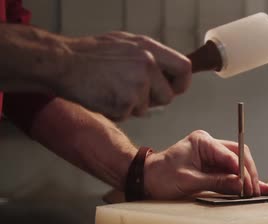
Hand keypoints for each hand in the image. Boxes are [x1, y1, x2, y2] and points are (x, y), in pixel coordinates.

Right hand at [57, 31, 190, 120]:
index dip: (181, 83)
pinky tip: (103, 96)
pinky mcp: (124, 104)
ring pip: (146, 109)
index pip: (184, 69)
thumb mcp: (127, 43)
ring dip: (132, 105)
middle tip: (132, 91)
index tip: (174, 89)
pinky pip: (128, 115)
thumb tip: (169, 72)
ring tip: (112, 88)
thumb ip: (151, 57)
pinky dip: (117, 111)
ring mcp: (136, 86)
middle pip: (168, 96)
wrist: (62, 63)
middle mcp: (147, 66)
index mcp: (150, 49)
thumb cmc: (92, 53)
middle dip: (154, 100)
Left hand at [143, 130, 267, 199]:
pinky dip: (242, 181)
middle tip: (254, 192)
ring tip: (261, 192)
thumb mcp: (188, 181)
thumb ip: (216, 182)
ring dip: (248, 178)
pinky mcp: (212, 167)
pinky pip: (231, 173)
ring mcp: (212, 156)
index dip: (242, 170)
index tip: (247, 186)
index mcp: (203, 141)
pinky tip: (258, 187)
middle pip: (238, 156)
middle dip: (248, 174)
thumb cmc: (161, 177)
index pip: (230, 153)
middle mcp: (210, 145)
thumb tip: (239, 184)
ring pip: (238, 165)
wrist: (145, 180)